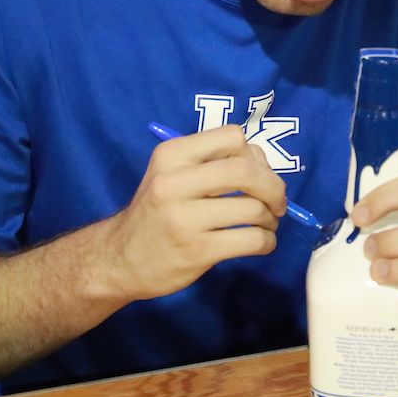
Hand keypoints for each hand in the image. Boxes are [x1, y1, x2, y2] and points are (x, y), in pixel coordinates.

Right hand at [100, 125, 285, 301]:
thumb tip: (264, 166)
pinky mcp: (197, 251)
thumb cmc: (156, 213)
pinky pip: (251, 240)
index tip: (257, 174)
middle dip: (272, 187)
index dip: (254, 155)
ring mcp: (184, 219)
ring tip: (266, 224)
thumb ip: (211, 163)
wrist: (120, 259)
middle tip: (277, 202)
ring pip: (252, 208)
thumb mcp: (170, 175)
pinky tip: (261, 242)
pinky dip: (266, 241)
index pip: (231, 137)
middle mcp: (173, 182)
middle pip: (245, 171)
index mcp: (171, 155)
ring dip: (270, 218)